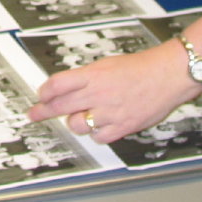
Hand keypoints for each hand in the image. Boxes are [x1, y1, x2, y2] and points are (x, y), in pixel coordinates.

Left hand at [27, 41, 200, 142]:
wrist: (167, 75)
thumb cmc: (140, 68)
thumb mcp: (107, 64)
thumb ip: (87, 77)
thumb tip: (68, 88)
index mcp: (93, 74)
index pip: (58, 84)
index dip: (45, 92)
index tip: (40, 96)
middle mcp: (98, 93)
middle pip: (61, 106)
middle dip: (43, 112)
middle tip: (35, 115)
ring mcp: (110, 112)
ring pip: (78, 125)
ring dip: (76, 122)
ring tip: (81, 117)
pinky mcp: (123, 126)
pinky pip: (99, 137)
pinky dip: (97, 134)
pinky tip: (100, 126)